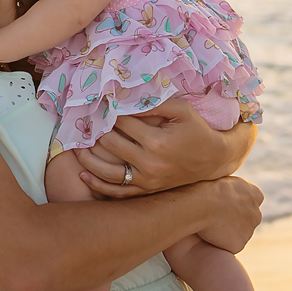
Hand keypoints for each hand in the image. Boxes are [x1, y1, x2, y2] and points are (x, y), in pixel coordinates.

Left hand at [75, 98, 254, 198]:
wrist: (213, 160)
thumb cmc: (196, 130)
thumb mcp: (181, 110)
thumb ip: (154, 103)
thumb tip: (124, 98)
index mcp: (157, 142)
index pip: (122, 123)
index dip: (108, 112)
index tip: (98, 104)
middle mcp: (150, 164)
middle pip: (111, 145)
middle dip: (95, 132)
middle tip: (82, 122)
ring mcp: (147, 181)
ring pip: (108, 172)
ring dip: (88, 159)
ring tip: (77, 148)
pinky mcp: (146, 190)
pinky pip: (117, 192)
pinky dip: (98, 185)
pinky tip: (83, 174)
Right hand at [195, 175, 263, 253]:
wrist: (203, 205)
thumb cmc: (207, 189)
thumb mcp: (224, 181)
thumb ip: (233, 189)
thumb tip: (227, 193)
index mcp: (255, 194)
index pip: (253, 200)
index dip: (239, 203)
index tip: (226, 204)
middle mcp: (256, 213)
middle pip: (249, 219)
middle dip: (238, 219)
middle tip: (218, 217)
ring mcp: (249, 231)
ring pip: (240, 233)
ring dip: (229, 231)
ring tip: (211, 225)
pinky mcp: (239, 244)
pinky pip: (231, 245)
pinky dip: (222, 243)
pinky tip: (210, 235)